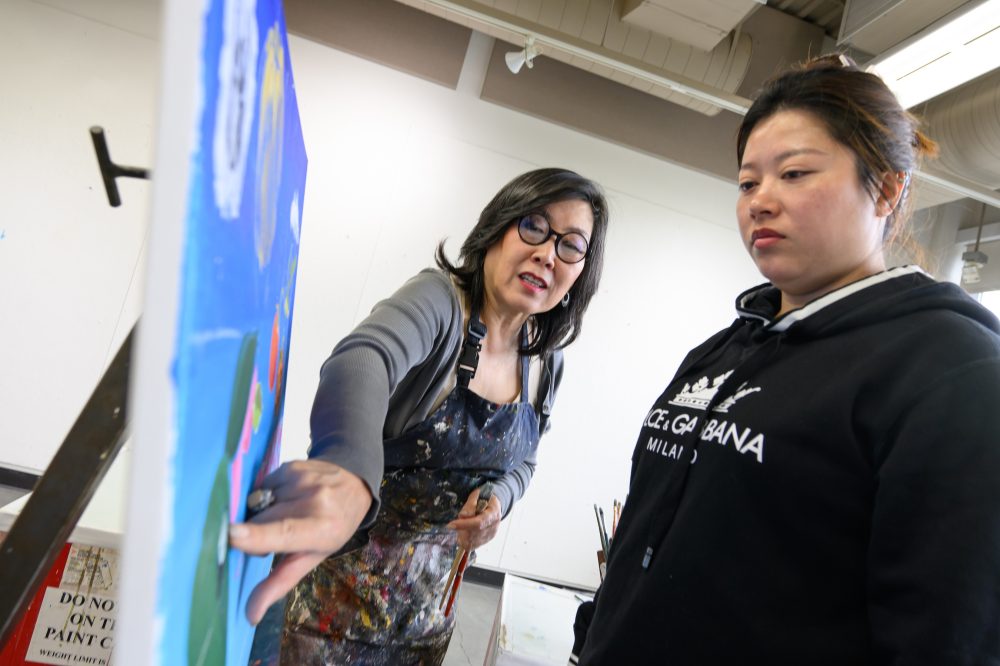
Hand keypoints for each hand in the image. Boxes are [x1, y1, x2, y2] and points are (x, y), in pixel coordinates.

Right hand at [228, 459, 372, 624]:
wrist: (353, 484)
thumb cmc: (332, 528)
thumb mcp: (312, 557)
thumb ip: (279, 583)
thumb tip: (250, 615)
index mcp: (321, 529)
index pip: (285, 533)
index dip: (257, 536)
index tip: (231, 536)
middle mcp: (313, 500)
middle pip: (260, 521)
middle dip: (255, 533)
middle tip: (275, 537)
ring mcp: (302, 479)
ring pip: (258, 504)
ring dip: (261, 514)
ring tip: (284, 513)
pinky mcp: (292, 465)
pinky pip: (263, 486)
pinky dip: (267, 496)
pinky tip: (285, 496)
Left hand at [447, 488, 500, 550]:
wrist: (494, 506)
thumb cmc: (485, 499)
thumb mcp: (478, 495)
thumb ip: (470, 505)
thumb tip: (462, 516)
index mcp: (493, 514)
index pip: (478, 523)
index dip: (464, 525)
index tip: (451, 525)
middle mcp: (493, 527)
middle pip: (474, 534)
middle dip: (461, 530)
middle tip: (455, 524)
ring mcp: (490, 535)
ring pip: (472, 542)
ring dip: (462, 535)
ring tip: (461, 526)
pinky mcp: (486, 541)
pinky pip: (472, 545)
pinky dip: (465, 540)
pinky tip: (464, 532)